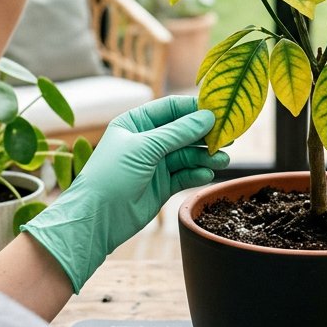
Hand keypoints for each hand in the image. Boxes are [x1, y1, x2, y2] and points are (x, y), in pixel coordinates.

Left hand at [23, 95, 228, 291]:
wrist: (97, 218)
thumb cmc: (111, 176)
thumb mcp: (145, 148)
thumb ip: (178, 132)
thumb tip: (208, 116)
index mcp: (136, 123)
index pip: (171, 108)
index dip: (195, 109)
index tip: (220, 111)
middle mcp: (146, 141)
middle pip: (183, 132)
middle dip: (205, 135)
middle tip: (229, 137)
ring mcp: (155, 164)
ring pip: (188, 154)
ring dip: (205, 156)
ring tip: (222, 160)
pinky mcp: (162, 185)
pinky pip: (185, 175)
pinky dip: (197, 173)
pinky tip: (206, 174)